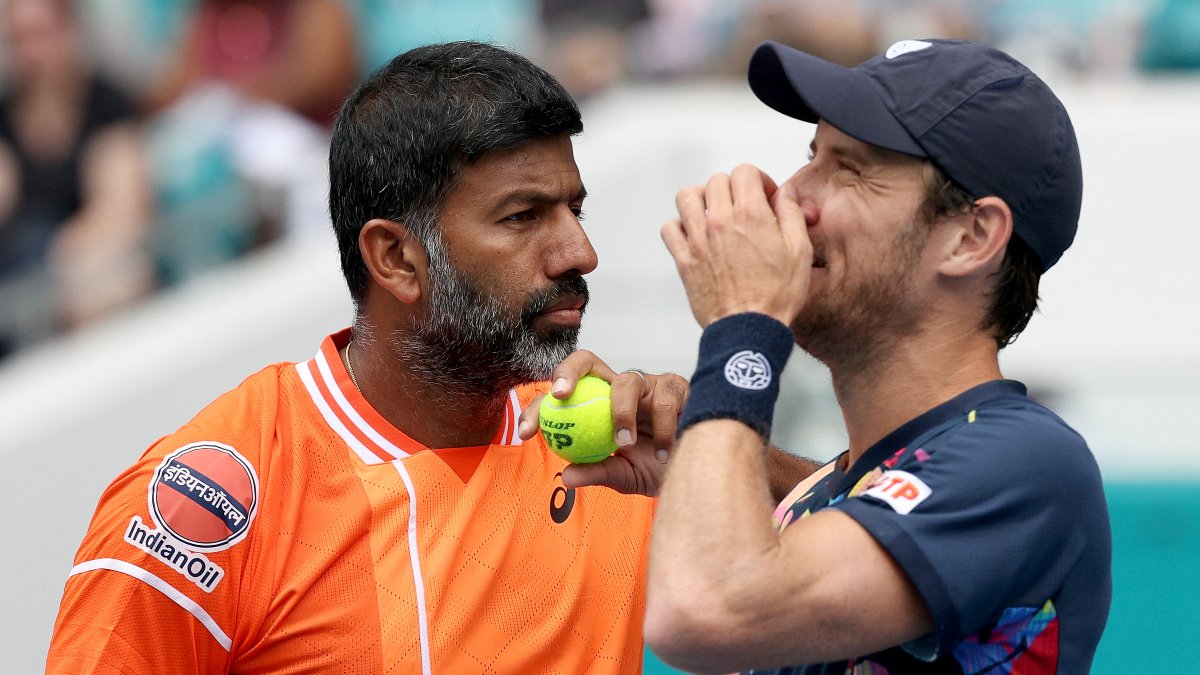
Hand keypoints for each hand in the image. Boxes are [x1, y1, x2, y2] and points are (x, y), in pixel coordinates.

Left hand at [518, 350, 688, 496]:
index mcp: (596, 405)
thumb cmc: (656, 468)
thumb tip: (566, 477)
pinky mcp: (677, 387)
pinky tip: (665, 452)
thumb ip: (597, 472)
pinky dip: (663, 428)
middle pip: (585, 360)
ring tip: (626, 444)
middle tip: (560, 396)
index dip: (538, 408)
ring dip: (621, 412)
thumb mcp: (623, 476)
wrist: (699, 470)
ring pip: (626, 381)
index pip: (561, 396)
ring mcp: (647, 384)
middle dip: (567, 371)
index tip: (525, 433)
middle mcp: (618, 388)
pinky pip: (665, 399)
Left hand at [661, 164, 812, 326]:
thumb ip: (791, 214)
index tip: (764, 196)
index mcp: (750, 215)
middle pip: (717, 181)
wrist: (749, 329)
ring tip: (715, 212)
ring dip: (702, 199)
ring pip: (687, 197)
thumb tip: (784, 194)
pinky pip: (670, 228)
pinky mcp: (684, 259)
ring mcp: (698, 240)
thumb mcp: (800, 250)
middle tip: (744, 206)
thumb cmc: (775, 296)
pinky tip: (695, 234)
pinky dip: (680, 226)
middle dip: (734, 188)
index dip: (758, 180)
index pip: (744, 172)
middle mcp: (720, 222)